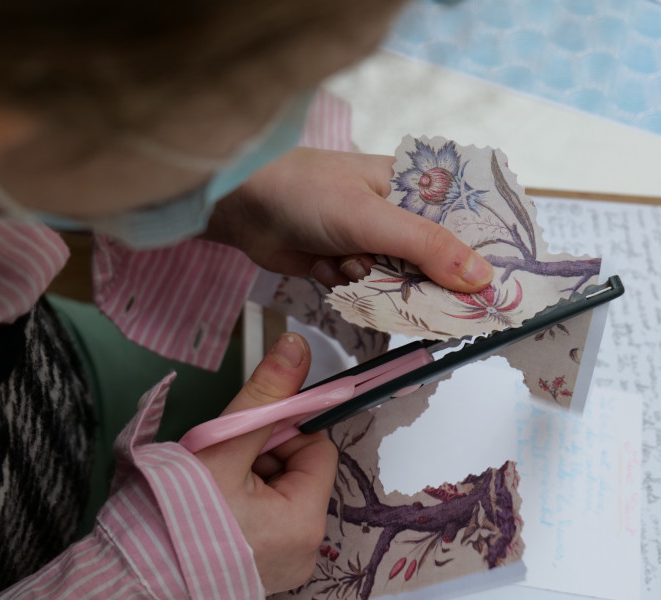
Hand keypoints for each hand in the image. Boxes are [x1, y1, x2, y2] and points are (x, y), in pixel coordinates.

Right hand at [195, 333, 336, 593]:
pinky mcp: (263, 571)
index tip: (245, 432)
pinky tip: (212, 507)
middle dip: (262, 454)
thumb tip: (296, 344)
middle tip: (221, 462)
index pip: (317, 449)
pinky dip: (243, 504)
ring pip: (279, 493)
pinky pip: (266, 520)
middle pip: (298, 472)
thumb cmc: (172, 516)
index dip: (282, 430)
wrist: (132, 577)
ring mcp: (284, 564)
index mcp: (304, 521)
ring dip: (250, 477)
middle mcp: (305, 549)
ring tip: (210, 487)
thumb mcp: (221, 445)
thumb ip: (263, 395)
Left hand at [204, 147, 492, 290]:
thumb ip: (427, 247)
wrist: (243, 207)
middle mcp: (397, 217)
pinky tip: (326, 267)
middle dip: (426, 283)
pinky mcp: (343, 266)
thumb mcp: (373, 217)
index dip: (481, 257)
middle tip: (426, 297)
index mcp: (414, 190)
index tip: (498, 292)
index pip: (464, 225)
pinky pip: (364, 292)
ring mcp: (369, 244)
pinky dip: (348, 288)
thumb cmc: (309, 193)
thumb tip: (483, 278)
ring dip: (377, 285)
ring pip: (398, 283)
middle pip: (434, 263)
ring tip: (349, 262)